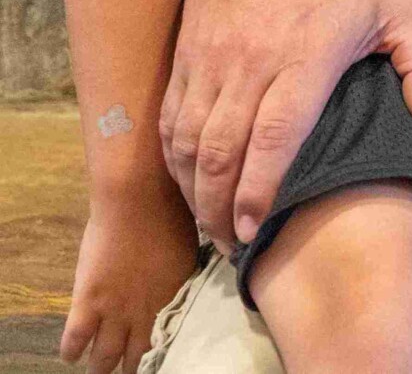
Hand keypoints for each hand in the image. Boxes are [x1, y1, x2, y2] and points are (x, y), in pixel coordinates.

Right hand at [59, 187, 200, 373]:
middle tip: (130, 371)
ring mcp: (114, 309)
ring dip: (102, 366)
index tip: (161, 361)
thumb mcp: (192, 251)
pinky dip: (72, 350)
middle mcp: (146, 312)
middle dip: (132, 367)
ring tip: (100, 372)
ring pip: (105, 354)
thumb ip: (189, 276)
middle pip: (136, 354)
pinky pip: (76, 337)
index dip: (162, 353)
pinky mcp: (87, 300)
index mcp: (175, 299)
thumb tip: (196, 284)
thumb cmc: (173, 214)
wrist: (139, 198)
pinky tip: (71, 356)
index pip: (169, 340)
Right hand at [161, 0, 411, 247]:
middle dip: (220, 208)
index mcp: (307, 54)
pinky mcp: (185, 53)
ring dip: (194, 191)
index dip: (261, 190)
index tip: (258, 230)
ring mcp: (210, 57)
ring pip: (187, 140)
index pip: (274, 137)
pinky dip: (174, 159)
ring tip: (213, 226)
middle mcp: (251, 60)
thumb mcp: (402, 6)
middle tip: (234, 245)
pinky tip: (191, 183)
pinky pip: (168, 118)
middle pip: (221, 151)